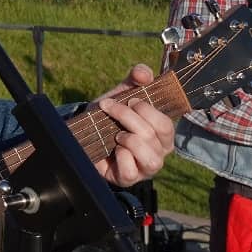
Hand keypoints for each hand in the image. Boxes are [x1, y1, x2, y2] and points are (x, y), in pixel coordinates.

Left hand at [90, 64, 174, 186]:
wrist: (85, 133)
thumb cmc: (110, 116)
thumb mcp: (122, 95)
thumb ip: (135, 79)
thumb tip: (144, 73)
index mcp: (162, 134)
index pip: (165, 124)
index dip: (145, 109)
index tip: (127, 99)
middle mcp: (158, 152)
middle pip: (153, 135)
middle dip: (127, 117)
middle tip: (110, 108)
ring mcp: (145, 168)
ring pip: (150, 157)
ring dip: (128, 139)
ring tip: (116, 134)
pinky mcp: (129, 179)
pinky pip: (131, 171)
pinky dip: (121, 158)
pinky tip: (113, 151)